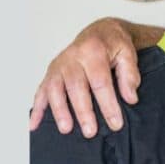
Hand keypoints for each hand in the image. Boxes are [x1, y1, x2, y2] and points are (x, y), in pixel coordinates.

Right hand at [28, 18, 147, 137]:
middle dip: (82, 111)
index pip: (100, 82)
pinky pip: (41, 91)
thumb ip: (130, 75)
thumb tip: (130, 98)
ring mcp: (58, 66)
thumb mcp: (128, 54)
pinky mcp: (51, 73)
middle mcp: (72, 58)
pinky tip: (34, 125)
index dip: (108, 104)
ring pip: (55, 89)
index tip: (116, 123)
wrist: (100, 32)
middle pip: (75, 87)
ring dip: (59, 111)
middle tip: (90, 132)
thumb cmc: (114, 46)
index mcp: (93, 52)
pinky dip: (37, 108)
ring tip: (66, 129)